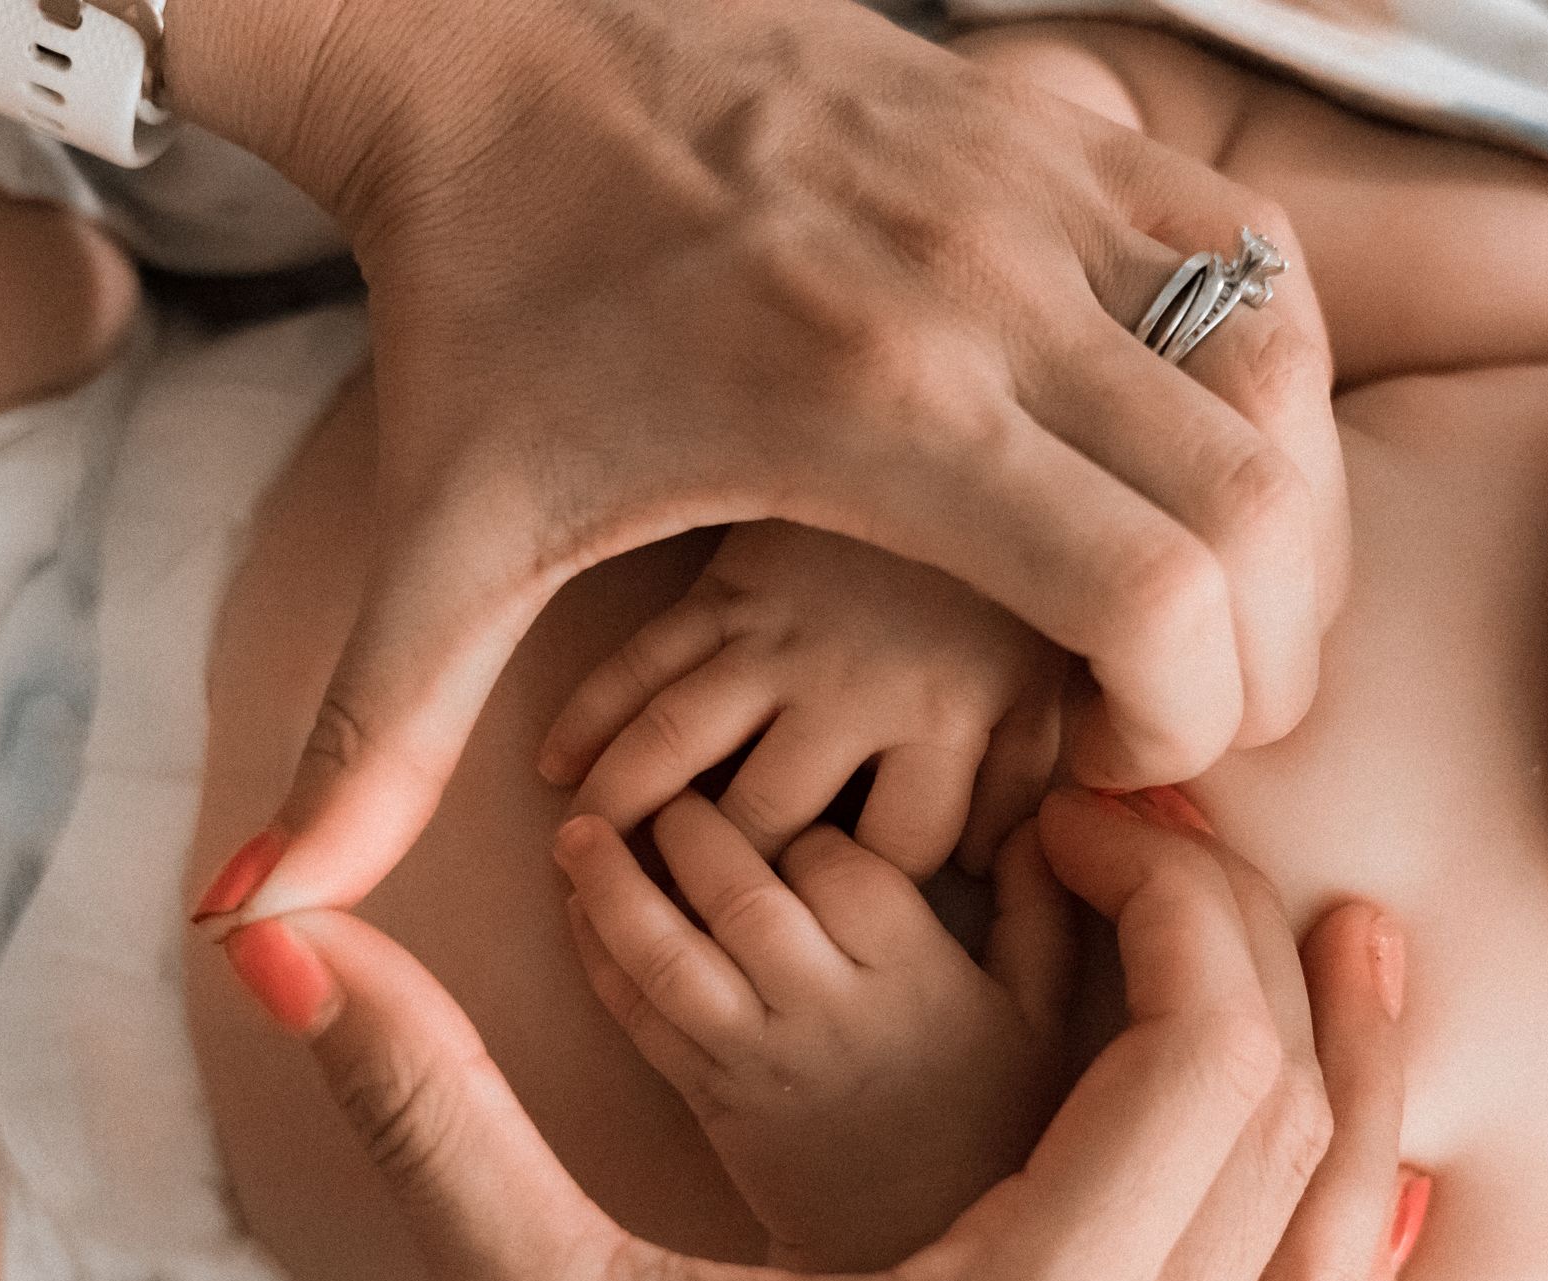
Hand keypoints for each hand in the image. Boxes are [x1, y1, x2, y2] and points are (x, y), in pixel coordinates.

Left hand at [166, 0, 1349, 925]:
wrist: (489, 57)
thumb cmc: (487, 312)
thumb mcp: (438, 543)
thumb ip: (373, 750)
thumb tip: (264, 927)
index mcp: (864, 405)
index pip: (1160, 587)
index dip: (1193, 722)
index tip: (1121, 767)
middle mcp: (985, 281)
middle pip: (1258, 502)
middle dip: (1264, 654)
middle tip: (1182, 714)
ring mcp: (1035, 183)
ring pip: (1282, 373)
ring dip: (1283, 518)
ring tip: (1201, 599)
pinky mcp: (1055, 122)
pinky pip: (1251, 262)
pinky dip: (1263, 383)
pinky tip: (1188, 456)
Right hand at [216, 789, 1406, 1280]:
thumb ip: (428, 1108)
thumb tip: (282, 931)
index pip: (1196, 1069)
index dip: (1168, 906)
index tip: (1078, 824)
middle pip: (1285, 1139)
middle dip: (1259, 960)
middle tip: (1174, 848)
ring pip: (1335, 1272)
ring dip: (1358, 1099)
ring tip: (1358, 962)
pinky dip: (1345, 1268)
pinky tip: (1360, 1207)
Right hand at [541, 520, 1068, 877]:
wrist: (967, 420)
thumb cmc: (1010, 573)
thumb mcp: (1047, 673)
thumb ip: (1020, 771)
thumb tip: (982, 862)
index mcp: (948, 716)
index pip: (895, 854)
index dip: (863, 896)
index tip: (826, 915)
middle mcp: (856, 686)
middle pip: (769, 818)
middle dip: (721, 879)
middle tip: (673, 919)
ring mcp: (780, 632)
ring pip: (679, 741)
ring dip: (623, 807)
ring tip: (582, 862)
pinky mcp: (729, 581)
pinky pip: (640, 657)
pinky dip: (589, 712)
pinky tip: (552, 767)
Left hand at [555, 795, 1077, 1271]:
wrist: (918, 1246)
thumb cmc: (989, 1118)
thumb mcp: (1041, 1013)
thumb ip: (1040, 908)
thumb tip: (1044, 814)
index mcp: (913, 973)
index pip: (838, 862)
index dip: (800, 818)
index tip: (790, 795)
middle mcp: (829, 1008)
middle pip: (742, 894)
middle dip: (690, 826)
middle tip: (662, 781)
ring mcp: (760, 1055)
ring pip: (670, 955)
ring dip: (614, 888)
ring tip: (575, 833)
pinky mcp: (708, 1096)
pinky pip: (639, 1018)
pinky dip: (599, 961)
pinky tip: (577, 911)